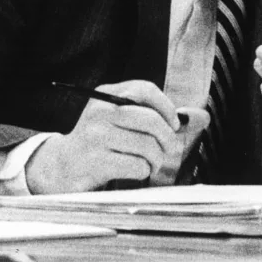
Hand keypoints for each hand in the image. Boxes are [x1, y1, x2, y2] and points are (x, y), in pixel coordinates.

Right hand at [27, 80, 185, 192]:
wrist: (62, 167)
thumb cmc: (101, 142)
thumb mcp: (118, 119)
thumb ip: (153, 115)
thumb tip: (200, 118)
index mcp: (106, 95)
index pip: (145, 89)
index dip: (166, 107)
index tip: (173, 123)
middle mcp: (99, 111)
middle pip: (151, 120)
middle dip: (168, 138)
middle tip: (168, 149)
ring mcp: (96, 136)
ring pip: (147, 145)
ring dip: (156, 159)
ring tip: (151, 163)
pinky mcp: (96, 162)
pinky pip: (137, 165)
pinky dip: (144, 171)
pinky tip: (136, 171)